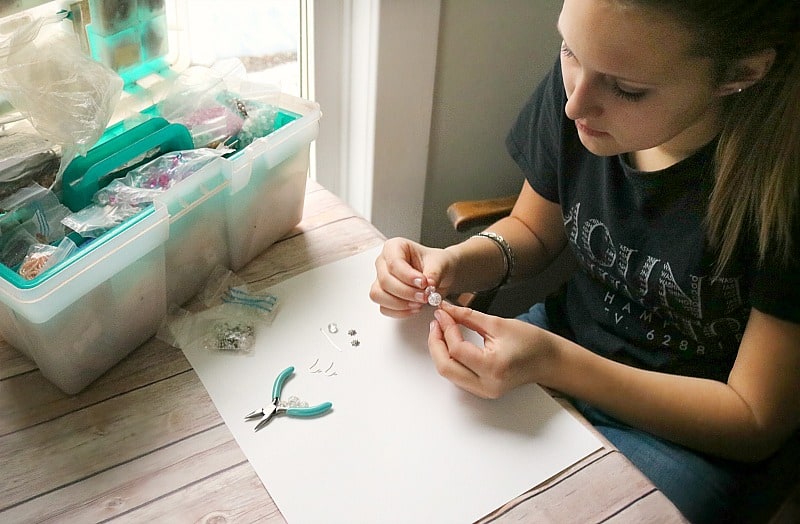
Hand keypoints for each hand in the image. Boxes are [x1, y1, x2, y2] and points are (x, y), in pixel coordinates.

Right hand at [370, 237, 455, 317]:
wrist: (439, 275)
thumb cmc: (436, 264)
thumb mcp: (440, 263)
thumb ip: (434, 273)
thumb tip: (428, 285)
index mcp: (395, 247)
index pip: (393, 263)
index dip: (407, 276)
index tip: (423, 283)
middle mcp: (384, 263)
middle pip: (385, 281)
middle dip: (406, 292)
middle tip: (425, 296)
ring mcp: (381, 280)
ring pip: (379, 295)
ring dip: (400, 303)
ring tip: (420, 302)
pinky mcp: (383, 296)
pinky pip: (384, 308)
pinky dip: (400, 311)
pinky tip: (415, 307)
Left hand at [428, 301, 556, 397]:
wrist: (549, 361)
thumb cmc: (532, 343)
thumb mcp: (498, 324)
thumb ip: (468, 317)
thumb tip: (447, 310)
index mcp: (493, 367)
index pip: (457, 349)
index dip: (446, 328)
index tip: (442, 313)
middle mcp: (486, 385)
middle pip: (445, 367)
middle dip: (436, 343)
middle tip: (437, 322)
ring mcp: (483, 391)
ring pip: (448, 373)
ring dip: (440, 351)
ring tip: (441, 329)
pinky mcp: (482, 390)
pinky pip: (457, 376)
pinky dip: (449, 359)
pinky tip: (450, 343)